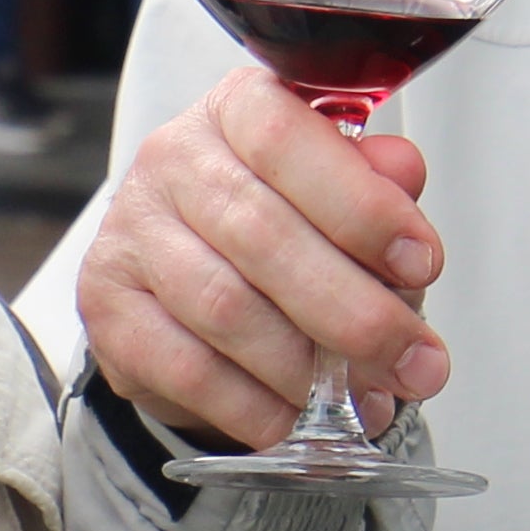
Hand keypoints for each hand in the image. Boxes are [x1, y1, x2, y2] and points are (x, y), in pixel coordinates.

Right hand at [73, 67, 446, 449]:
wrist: (190, 285)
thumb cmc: (282, 226)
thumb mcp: (340, 195)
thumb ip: (376, 184)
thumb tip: (403, 171)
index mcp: (235, 110)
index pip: (286, 139)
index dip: (360, 205)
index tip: (422, 263)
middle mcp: (171, 160)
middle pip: (261, 235)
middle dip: (354, 310)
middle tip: (414, 361)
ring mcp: (129, 234)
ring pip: (225, 307)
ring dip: (308, 368)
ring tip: (367, 399)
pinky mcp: (107, 309)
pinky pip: (188, 369)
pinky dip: (256, 406)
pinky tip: (299, 419)